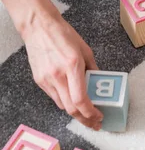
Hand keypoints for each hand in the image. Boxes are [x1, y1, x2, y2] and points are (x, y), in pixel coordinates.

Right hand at [22, 12, 103, 129]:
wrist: (39, 27)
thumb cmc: (63, 34)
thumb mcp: (85, 50)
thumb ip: (93, 68)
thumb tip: (100, 82)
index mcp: (72, 66)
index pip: (80, 99)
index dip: (90, 113)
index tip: (98, 117)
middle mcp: (58, 75)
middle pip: (71, 108)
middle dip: (84, 119)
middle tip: (94, 122)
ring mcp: (46, 79)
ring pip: (62, 105)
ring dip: (74, 112)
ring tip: (85, 113)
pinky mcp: (39, 80)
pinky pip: (54, 97)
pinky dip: (64, 101)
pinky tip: (71, 100)